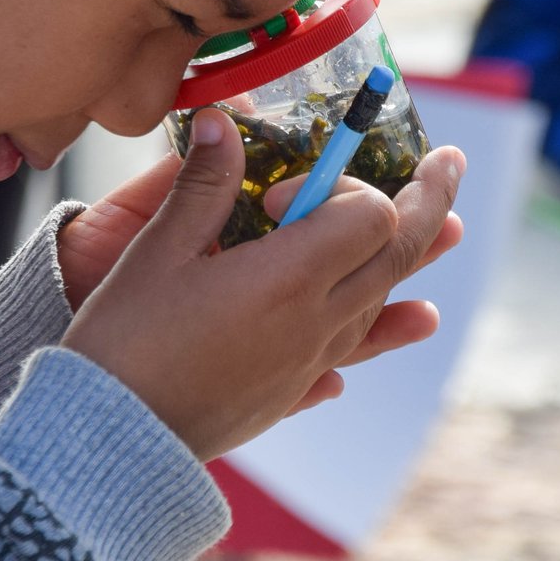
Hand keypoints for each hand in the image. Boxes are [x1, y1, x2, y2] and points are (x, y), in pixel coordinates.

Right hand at [63, 108, 465, 459]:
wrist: (112, 442)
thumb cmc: (125, 341)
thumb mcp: (156, 251)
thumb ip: (201, 183)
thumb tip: (221, 118)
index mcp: (288, 278)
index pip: (368, 215)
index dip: (342, 186)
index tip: (281, 193)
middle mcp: (315, 322)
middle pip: (396, 255)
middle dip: (427, 203)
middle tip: (448, 164)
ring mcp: (309, 362)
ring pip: (380, 304)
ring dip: (411, 263)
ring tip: (446, 233)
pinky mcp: (291, 393)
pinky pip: (354, 350)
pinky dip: (383, 326)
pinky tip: (399, 324)